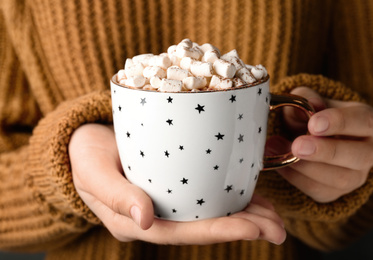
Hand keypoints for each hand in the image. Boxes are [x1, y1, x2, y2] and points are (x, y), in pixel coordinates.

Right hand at [69, 124, 285, 244]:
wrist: (85, 141)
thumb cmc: (85, 155)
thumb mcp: (91, 170)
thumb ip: (115, 195)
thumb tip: (146, 220)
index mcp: (135, 221)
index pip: (181, 232)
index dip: (218, 232)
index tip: (254, 227)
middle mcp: (156, 218)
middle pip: (203, 228)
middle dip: (243, 229)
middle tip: (279, 229)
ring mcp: (166, 203)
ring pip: (209, 215)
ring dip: (245, 216)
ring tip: (276, 218)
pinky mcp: (174, 186)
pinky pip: (206, 196)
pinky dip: (232, 197)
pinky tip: (255, 197)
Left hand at [267, 87, 372, 202]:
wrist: (303, 139)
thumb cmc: (309, 116)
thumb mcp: (306, 101)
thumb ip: (307, 99)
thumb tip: (312, 104)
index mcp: (366, 122)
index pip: (364, 122)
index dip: (340, 123)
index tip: (313, 124)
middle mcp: (368, 151)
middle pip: (359, 156)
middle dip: (326, 152)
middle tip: (297, 146)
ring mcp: (355, 176)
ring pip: (340, 179)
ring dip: (305, 167)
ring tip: (276, 149)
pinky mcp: (335, 192)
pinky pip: (318, 190)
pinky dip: (295, 177)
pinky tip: (278, 163)